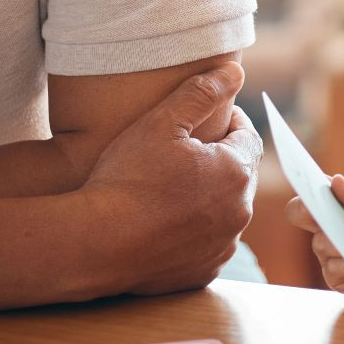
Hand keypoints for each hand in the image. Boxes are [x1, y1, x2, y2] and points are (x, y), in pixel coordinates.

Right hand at [80, 63, 261, 296]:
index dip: (230, 122)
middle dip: (221, 158)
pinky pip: (208, 244)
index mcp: (236, 172)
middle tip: (191, 149)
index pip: (247, 136)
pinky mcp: (202, 272)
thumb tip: (235, 71)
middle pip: (240, 174)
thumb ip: (201, 93)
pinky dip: (196, 230)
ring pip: (225, 211)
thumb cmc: (127, 179)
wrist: (95, 243)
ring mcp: (222, 246)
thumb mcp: (161, 123)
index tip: (211, 118)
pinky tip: (170, 221)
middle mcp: (239, 212)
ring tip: (177, 185)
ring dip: (211, 196)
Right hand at [285, 175, 343, 300]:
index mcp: (342, 207)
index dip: (305, 187)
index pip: (313, 194)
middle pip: (303, 216)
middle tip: (332, 215)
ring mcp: (335, 256)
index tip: (307, 184)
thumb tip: (335, 181)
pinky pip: (334, 272)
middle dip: (318, 214)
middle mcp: (333, 230)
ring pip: (322, 245)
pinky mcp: (343, 281)